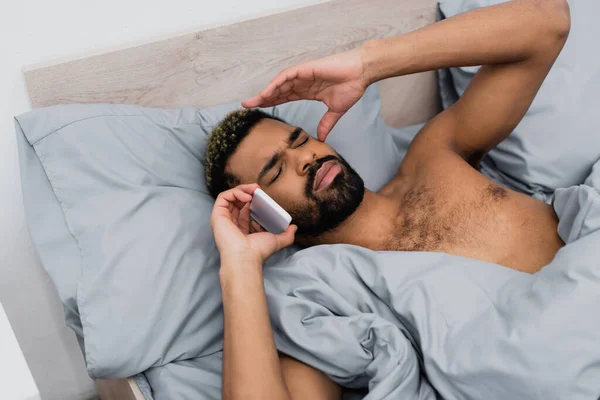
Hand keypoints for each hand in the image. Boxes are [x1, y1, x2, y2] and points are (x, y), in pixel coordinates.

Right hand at [210, 184, 296, 266]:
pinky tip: (246, 196)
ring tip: (253, 190)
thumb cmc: (258, 251)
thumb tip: (294, 227)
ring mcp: (224, 218)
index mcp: (243, 227)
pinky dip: (235, 193)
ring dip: (242, 189)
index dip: (254, 200)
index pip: (246, 208)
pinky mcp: (217, 215)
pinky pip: (223, 197)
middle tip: (258, 188)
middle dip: (248, 191)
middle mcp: (232, 222)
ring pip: (230, 197)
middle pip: (237, 200)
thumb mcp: (277, 240)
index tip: (263, 195)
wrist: (246, 257)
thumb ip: (287, 235)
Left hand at [242, 47, 370, 140]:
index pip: (285, 97)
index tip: (260, 110)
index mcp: (308, 91)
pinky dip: (275, 84)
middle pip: (277, 91)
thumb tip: (322, 137)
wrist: (360, 73)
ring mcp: (302, 75)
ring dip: (265, 92)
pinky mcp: (305, 69)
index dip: (272, 102)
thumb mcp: (336, 111)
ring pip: (278, 84)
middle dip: (262, 98)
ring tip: (252, 101)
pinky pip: (286, 76)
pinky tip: (267, 92)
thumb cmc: (351, 87)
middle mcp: (302, 83)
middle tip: (246, 106)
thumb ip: (326, 123)